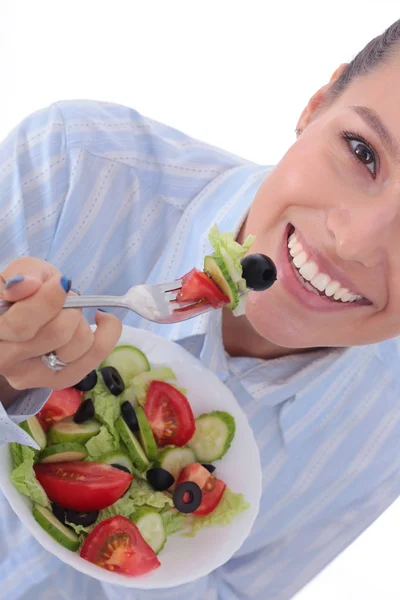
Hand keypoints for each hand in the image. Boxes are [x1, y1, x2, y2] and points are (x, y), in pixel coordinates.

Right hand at [0, 257, 121, 390]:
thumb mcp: (22, 270)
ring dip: (82, 322)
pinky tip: (102, 319)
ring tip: (69, 312)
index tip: (62, 283)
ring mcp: (28, 375)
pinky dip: (106, 336)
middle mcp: (5, 359)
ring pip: (75, 348)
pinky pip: (91, 361)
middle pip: (56, 335)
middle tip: (65, 298)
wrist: (26, 309)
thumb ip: (23, 273)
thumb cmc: (22, 288)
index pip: (21, 325)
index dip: (48, 302)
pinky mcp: (53, 381)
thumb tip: (26, 285)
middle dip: (70, 308)